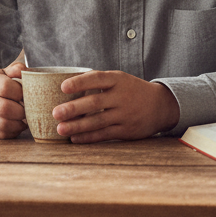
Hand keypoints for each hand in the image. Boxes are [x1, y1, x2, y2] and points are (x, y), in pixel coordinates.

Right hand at [0, 60, 27, 138]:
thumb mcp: (6, 73)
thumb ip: (17, 70)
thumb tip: (23, 71)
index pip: (6, 87)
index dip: (21, 93)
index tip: (26, 95)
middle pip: (5, 108)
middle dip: (22, 112)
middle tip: (28, 111)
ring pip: (4, 125)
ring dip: (19, 124)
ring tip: (23, 119)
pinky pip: (1, 135)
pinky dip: (13, 132)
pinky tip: (15, 125)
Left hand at [51, 70, 179, 142]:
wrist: (160, 106)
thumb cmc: (131, 90)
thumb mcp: (119, 79)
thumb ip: (98, 82)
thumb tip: (66, 85)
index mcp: (118, 80)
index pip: (97, 78)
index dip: (79, 82)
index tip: (63, 87)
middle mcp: (122, 96)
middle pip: (94, 102)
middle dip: (73, 108)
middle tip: (55, 113)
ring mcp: (125, 115)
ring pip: (98, 121)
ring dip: (77, 126)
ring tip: (60, 129)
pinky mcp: (127, 131)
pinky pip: (105, 135)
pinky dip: (89, 137)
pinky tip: (74, 138)